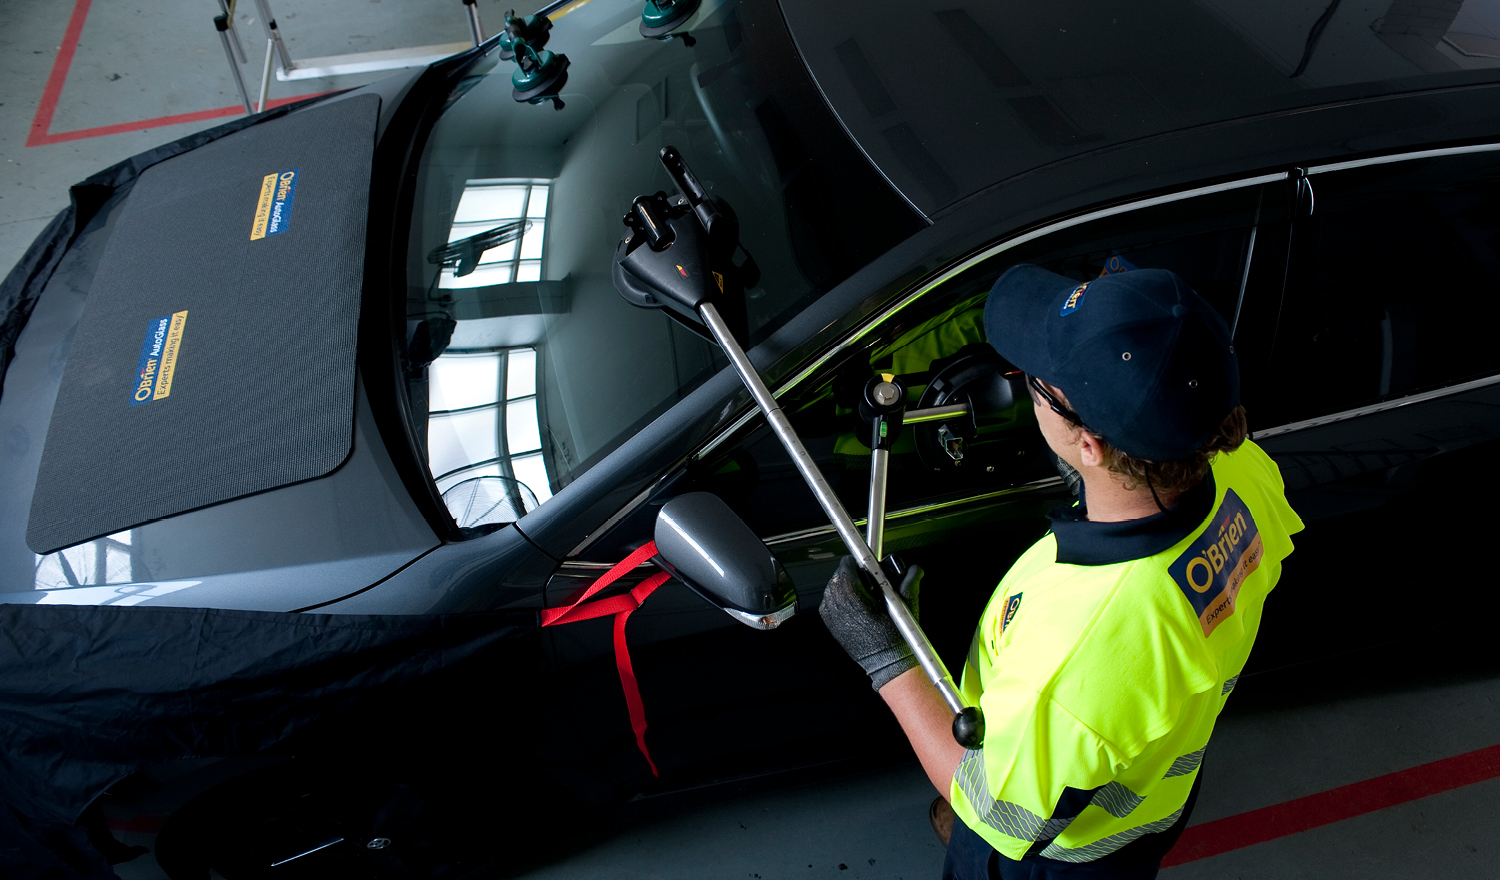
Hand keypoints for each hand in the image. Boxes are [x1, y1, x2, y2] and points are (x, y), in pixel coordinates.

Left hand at [818, 557, 923, 689]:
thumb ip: (910, 581)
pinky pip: (832, 602)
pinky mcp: (830, 623)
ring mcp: (830, 614)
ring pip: (834, 588)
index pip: (847, 565)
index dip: (859, 564)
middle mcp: (837, 602)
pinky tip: (857, 606)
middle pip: (839, 576)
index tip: (868, 567)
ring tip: (865, 594)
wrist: (886, 664)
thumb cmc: (894, 638)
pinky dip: (842, 600)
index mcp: (851, 594)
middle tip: (869, 582)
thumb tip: (915, 569)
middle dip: (854, 575)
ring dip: (848, 587)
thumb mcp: (906, 605)